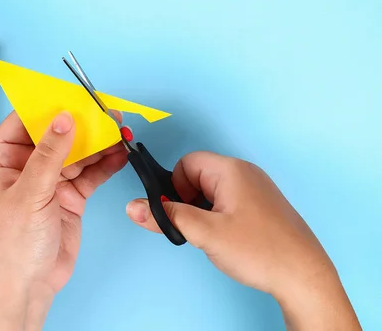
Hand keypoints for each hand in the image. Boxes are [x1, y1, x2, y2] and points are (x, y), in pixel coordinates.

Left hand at [0, 111, 126, 330]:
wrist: (29, 285)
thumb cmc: (13, 242)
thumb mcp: (30, 193)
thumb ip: (50, 155)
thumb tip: (64, 118)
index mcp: (4, 160)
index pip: (24, 121)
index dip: (48, 107)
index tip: (73, 95)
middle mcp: (27, 166)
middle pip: (57, 135)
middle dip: (82, 124)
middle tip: (108, 112)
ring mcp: (50, 181)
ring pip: (78, 153)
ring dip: (99, 143)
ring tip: (121, 129)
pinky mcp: (70, 196)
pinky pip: (90, 174)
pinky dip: (106, 165)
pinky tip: (121, 154)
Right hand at [126, 152, 360, 330]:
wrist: (304, 276)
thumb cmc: (259, 250)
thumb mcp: (204, 233)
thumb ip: (166, 216)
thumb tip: (133, 206)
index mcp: (231, 170)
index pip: (187, 163)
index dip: (176, 186)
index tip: (180, 212)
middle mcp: (245, 173)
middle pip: (199, 176)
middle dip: (188, 201)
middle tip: (196, 228)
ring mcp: (256, 189)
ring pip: (212, 192)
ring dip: (203, 211)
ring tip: (213, 236)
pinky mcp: (262, 206)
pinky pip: (228, 202)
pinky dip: (219, 217)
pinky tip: (228, 239)